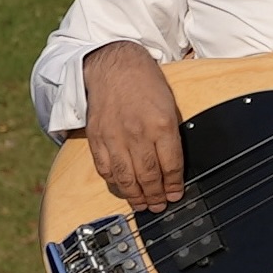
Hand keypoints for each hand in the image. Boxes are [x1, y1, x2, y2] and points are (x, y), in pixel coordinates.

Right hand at [79, 41, 186, 209]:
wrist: (114, 66)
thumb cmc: (145, 83)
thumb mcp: (170, 105)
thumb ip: (172, 135)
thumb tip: (174, 164)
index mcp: (161, 124)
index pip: (170, 165)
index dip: (174, 185)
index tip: (176, 195)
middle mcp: (137, 133)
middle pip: (148, 175)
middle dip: (156, 195)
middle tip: (160, 206)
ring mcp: (114, 137)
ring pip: (125, 177)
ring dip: (135, 195)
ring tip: (143, 205)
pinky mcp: (96, 137)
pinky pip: (105, 168)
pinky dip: (114, 182)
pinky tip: (122, 188)